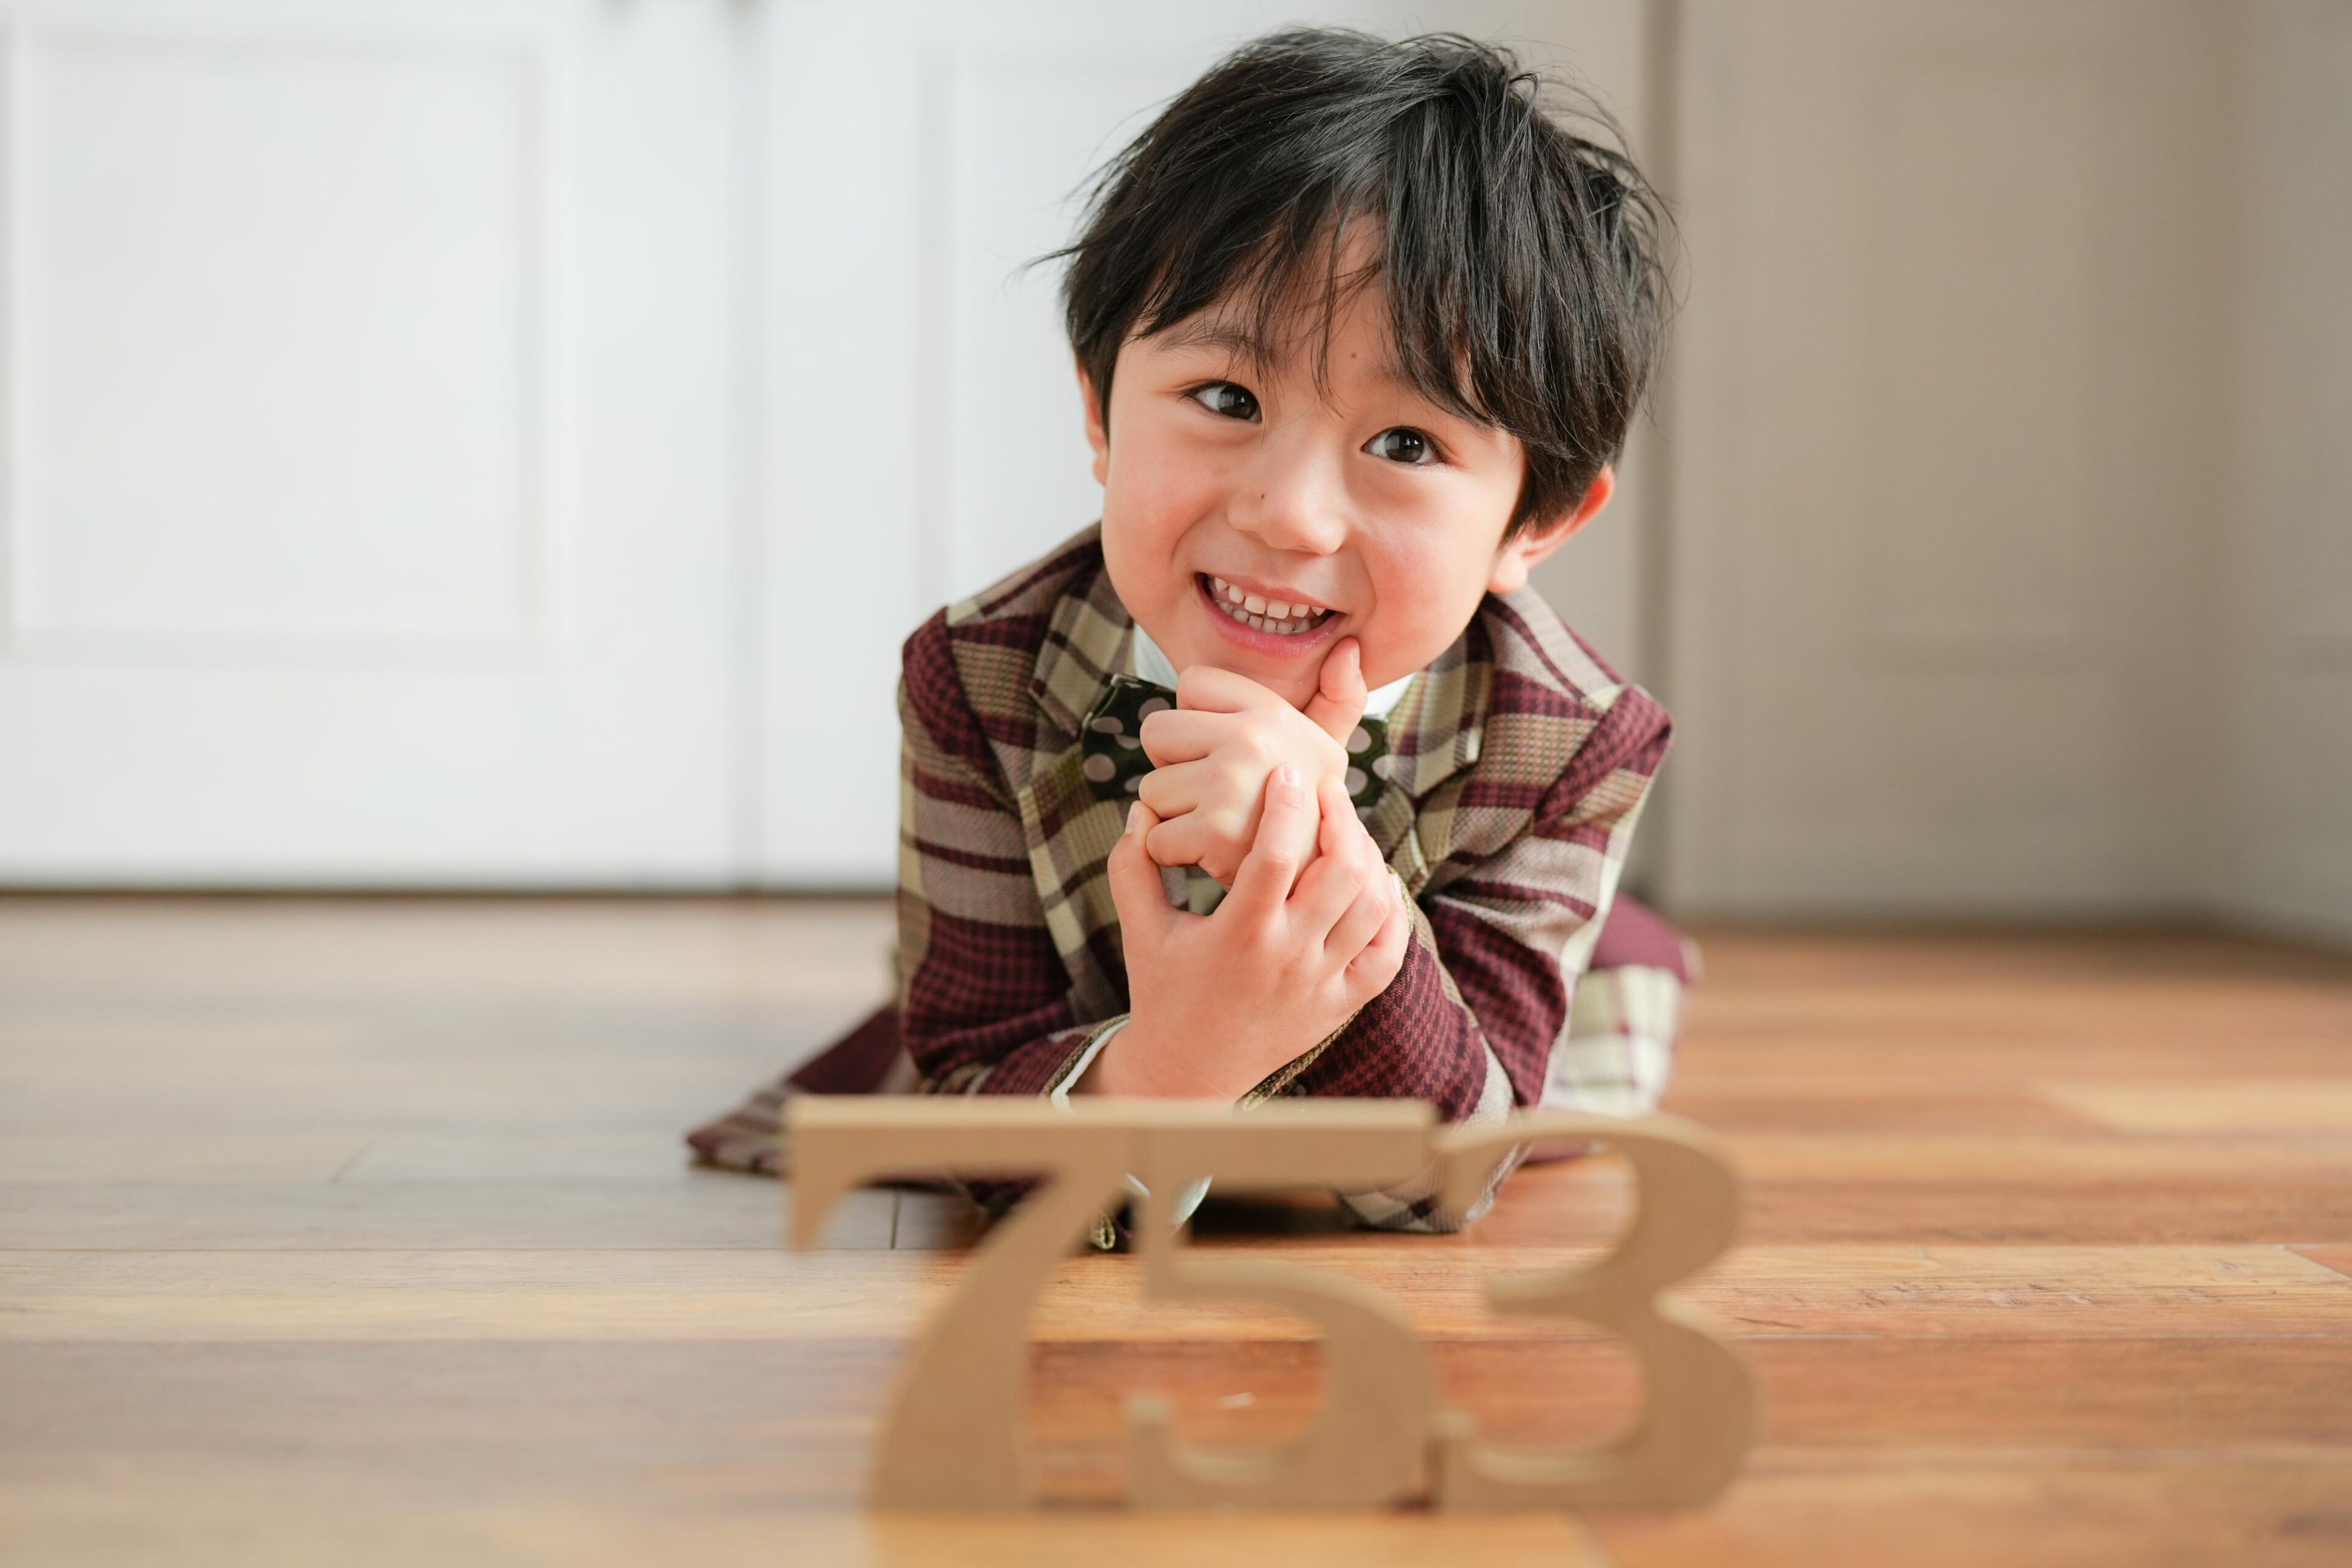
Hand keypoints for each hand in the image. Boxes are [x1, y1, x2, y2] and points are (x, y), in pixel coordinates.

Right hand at [1087, 763, 1408, 1099]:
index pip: (1275, 856)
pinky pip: (1389, 952)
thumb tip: (1139, 810)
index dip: (1286, 805)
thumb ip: (1132, 867)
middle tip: (1327, 788)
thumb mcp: (1140, 929)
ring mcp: (1321, 984)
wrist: (1189, 1072)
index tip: (1287, 772)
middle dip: (1341, 818)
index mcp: (1237, 936)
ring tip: (1347, 828)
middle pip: (1340, 872)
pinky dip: (1392, 910)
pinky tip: (1375, 879)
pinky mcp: (1342, 1004)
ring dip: (1368, 855)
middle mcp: (1288, 959)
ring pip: (1372, 905)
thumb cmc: (1161, 991)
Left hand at [1134, 637, 1369, 885]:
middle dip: (1174, 766)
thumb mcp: (1329, 751)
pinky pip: (1154, 835)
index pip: (1190, 682)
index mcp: (1271, 711)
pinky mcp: (1213, 832)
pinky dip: (1171, 854)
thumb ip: (1337, 700)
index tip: (1229, 753)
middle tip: (1215, 795)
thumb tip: (1348, 650)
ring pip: (1151, 788)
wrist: (1320, 885)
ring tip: (1219, 826)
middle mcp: (1251, 739)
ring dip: (1174, 815)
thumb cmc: (1311, 812)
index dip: (1200, 721)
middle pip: (1157, 731)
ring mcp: (1231, 784)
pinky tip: (1209, 856)